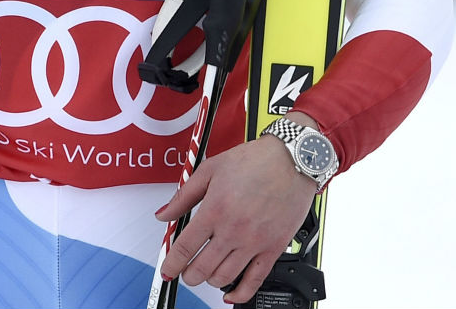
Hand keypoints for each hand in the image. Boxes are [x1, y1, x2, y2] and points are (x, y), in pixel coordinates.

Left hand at [155, 130, 319, 302]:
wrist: (292, 160)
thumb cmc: (255, 161)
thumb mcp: (210, 169)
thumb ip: (184, 196)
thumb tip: (164, 214)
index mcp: (215, 210)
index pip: (185, 247)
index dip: (172, 263)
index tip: (167, 269)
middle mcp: (233, 230)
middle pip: (202, 267)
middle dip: (188, 275)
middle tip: (184, 273)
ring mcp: (254, 242)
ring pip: (224, 277)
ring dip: (209, 281)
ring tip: (204, 275)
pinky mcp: (273, 248)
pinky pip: (255, 280)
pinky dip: (240, 294)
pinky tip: (230, 295)